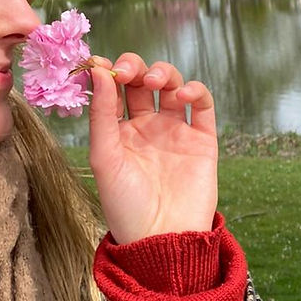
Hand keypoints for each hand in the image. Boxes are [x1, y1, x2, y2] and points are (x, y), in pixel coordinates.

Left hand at [86, 52, 218, 243]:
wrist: (162, 239)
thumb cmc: (125, 205)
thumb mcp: (104, 157)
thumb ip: (101, 113)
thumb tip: (98, 70)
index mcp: (119, 131)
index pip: (114, 89)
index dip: (109, 71)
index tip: (100, 62)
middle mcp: (147, 127)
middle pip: (142, 81)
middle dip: (134, 67)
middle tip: (127, 71)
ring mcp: (175, 131)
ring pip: (171, 85)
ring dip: (163, 72)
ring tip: (155, 81)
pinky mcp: (202, 140)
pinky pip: (202, 105)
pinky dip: (195, 90)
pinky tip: (182, 94)